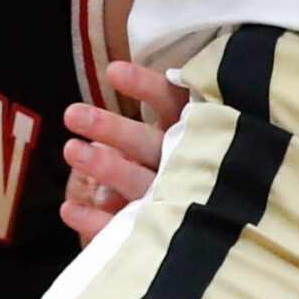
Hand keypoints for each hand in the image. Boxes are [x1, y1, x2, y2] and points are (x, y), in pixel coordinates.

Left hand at [60, 59, 185, 242]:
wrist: (231, 222)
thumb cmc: (197, 156)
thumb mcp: (191, 126)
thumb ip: (168, 105)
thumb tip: (122, 93)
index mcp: (194, 130)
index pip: (170, 102)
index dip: (144, 87)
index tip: (114, 71)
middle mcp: (185, 162)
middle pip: (147, 144)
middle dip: (111, 129)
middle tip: (71, 113)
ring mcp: (173, 196)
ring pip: (138, 182)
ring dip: (105, 168)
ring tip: (70, 150)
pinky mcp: (160, 228)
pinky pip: (127, 225)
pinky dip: (96, 220)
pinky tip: (67, 209)